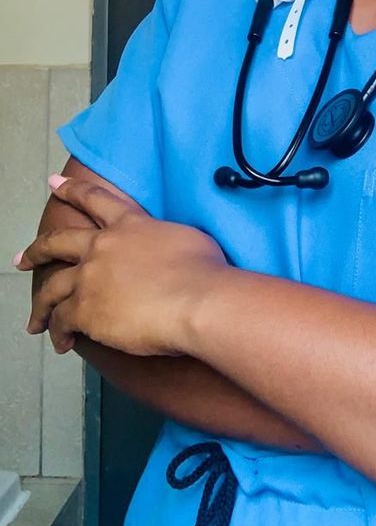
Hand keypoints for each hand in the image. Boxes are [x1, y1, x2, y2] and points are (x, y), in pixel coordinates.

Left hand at [15, 176, 226, 355]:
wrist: (197, 299)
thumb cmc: (203, 268)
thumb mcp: (185, 238)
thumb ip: (163, 239)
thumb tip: (166, 248)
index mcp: (129, 224)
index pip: (95, 199)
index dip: (71, 189)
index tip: (52, 182)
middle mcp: (102, 246)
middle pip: (58, 242)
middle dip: (36, 250)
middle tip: (21, 259)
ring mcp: (90, 278)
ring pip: (52, 288)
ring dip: (40, 305)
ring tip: (34, 319)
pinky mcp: (86, 310)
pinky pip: (62, 321)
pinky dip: (59, 332)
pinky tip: (62, 343)